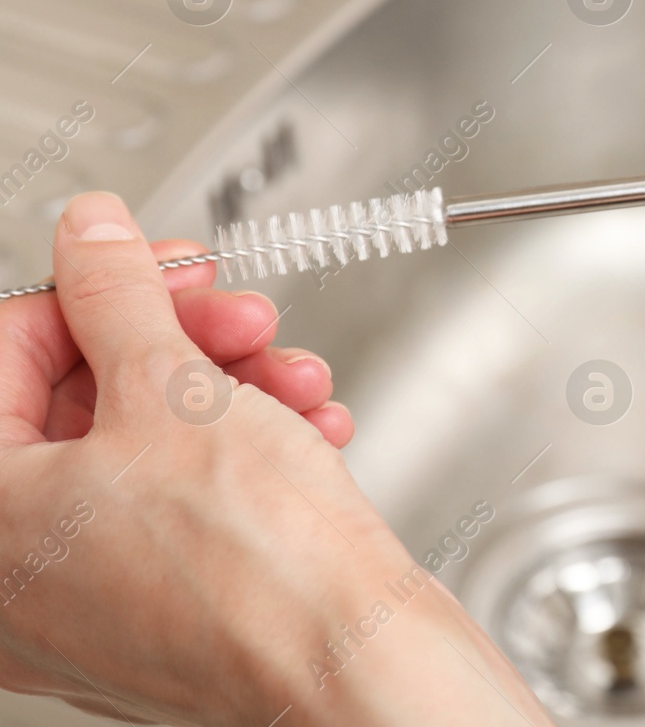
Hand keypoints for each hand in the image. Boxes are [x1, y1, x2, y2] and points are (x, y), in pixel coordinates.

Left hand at [0, 193, 552, 725]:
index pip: (3, 355)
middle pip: (81, 401)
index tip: (159, 269)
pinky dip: (246, 454)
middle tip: (238, 319)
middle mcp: (16, 577)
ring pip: (145, 448)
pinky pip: (184, 504)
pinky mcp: (163, 610)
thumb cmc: (255, 564)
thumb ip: (115, 292)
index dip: (93, 293)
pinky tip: (305, 430)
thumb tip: (88, 234)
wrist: (358, 660)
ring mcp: (89, 602)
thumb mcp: (175, 385)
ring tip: (292, 382)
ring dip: (232, 390)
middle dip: (180, 343)